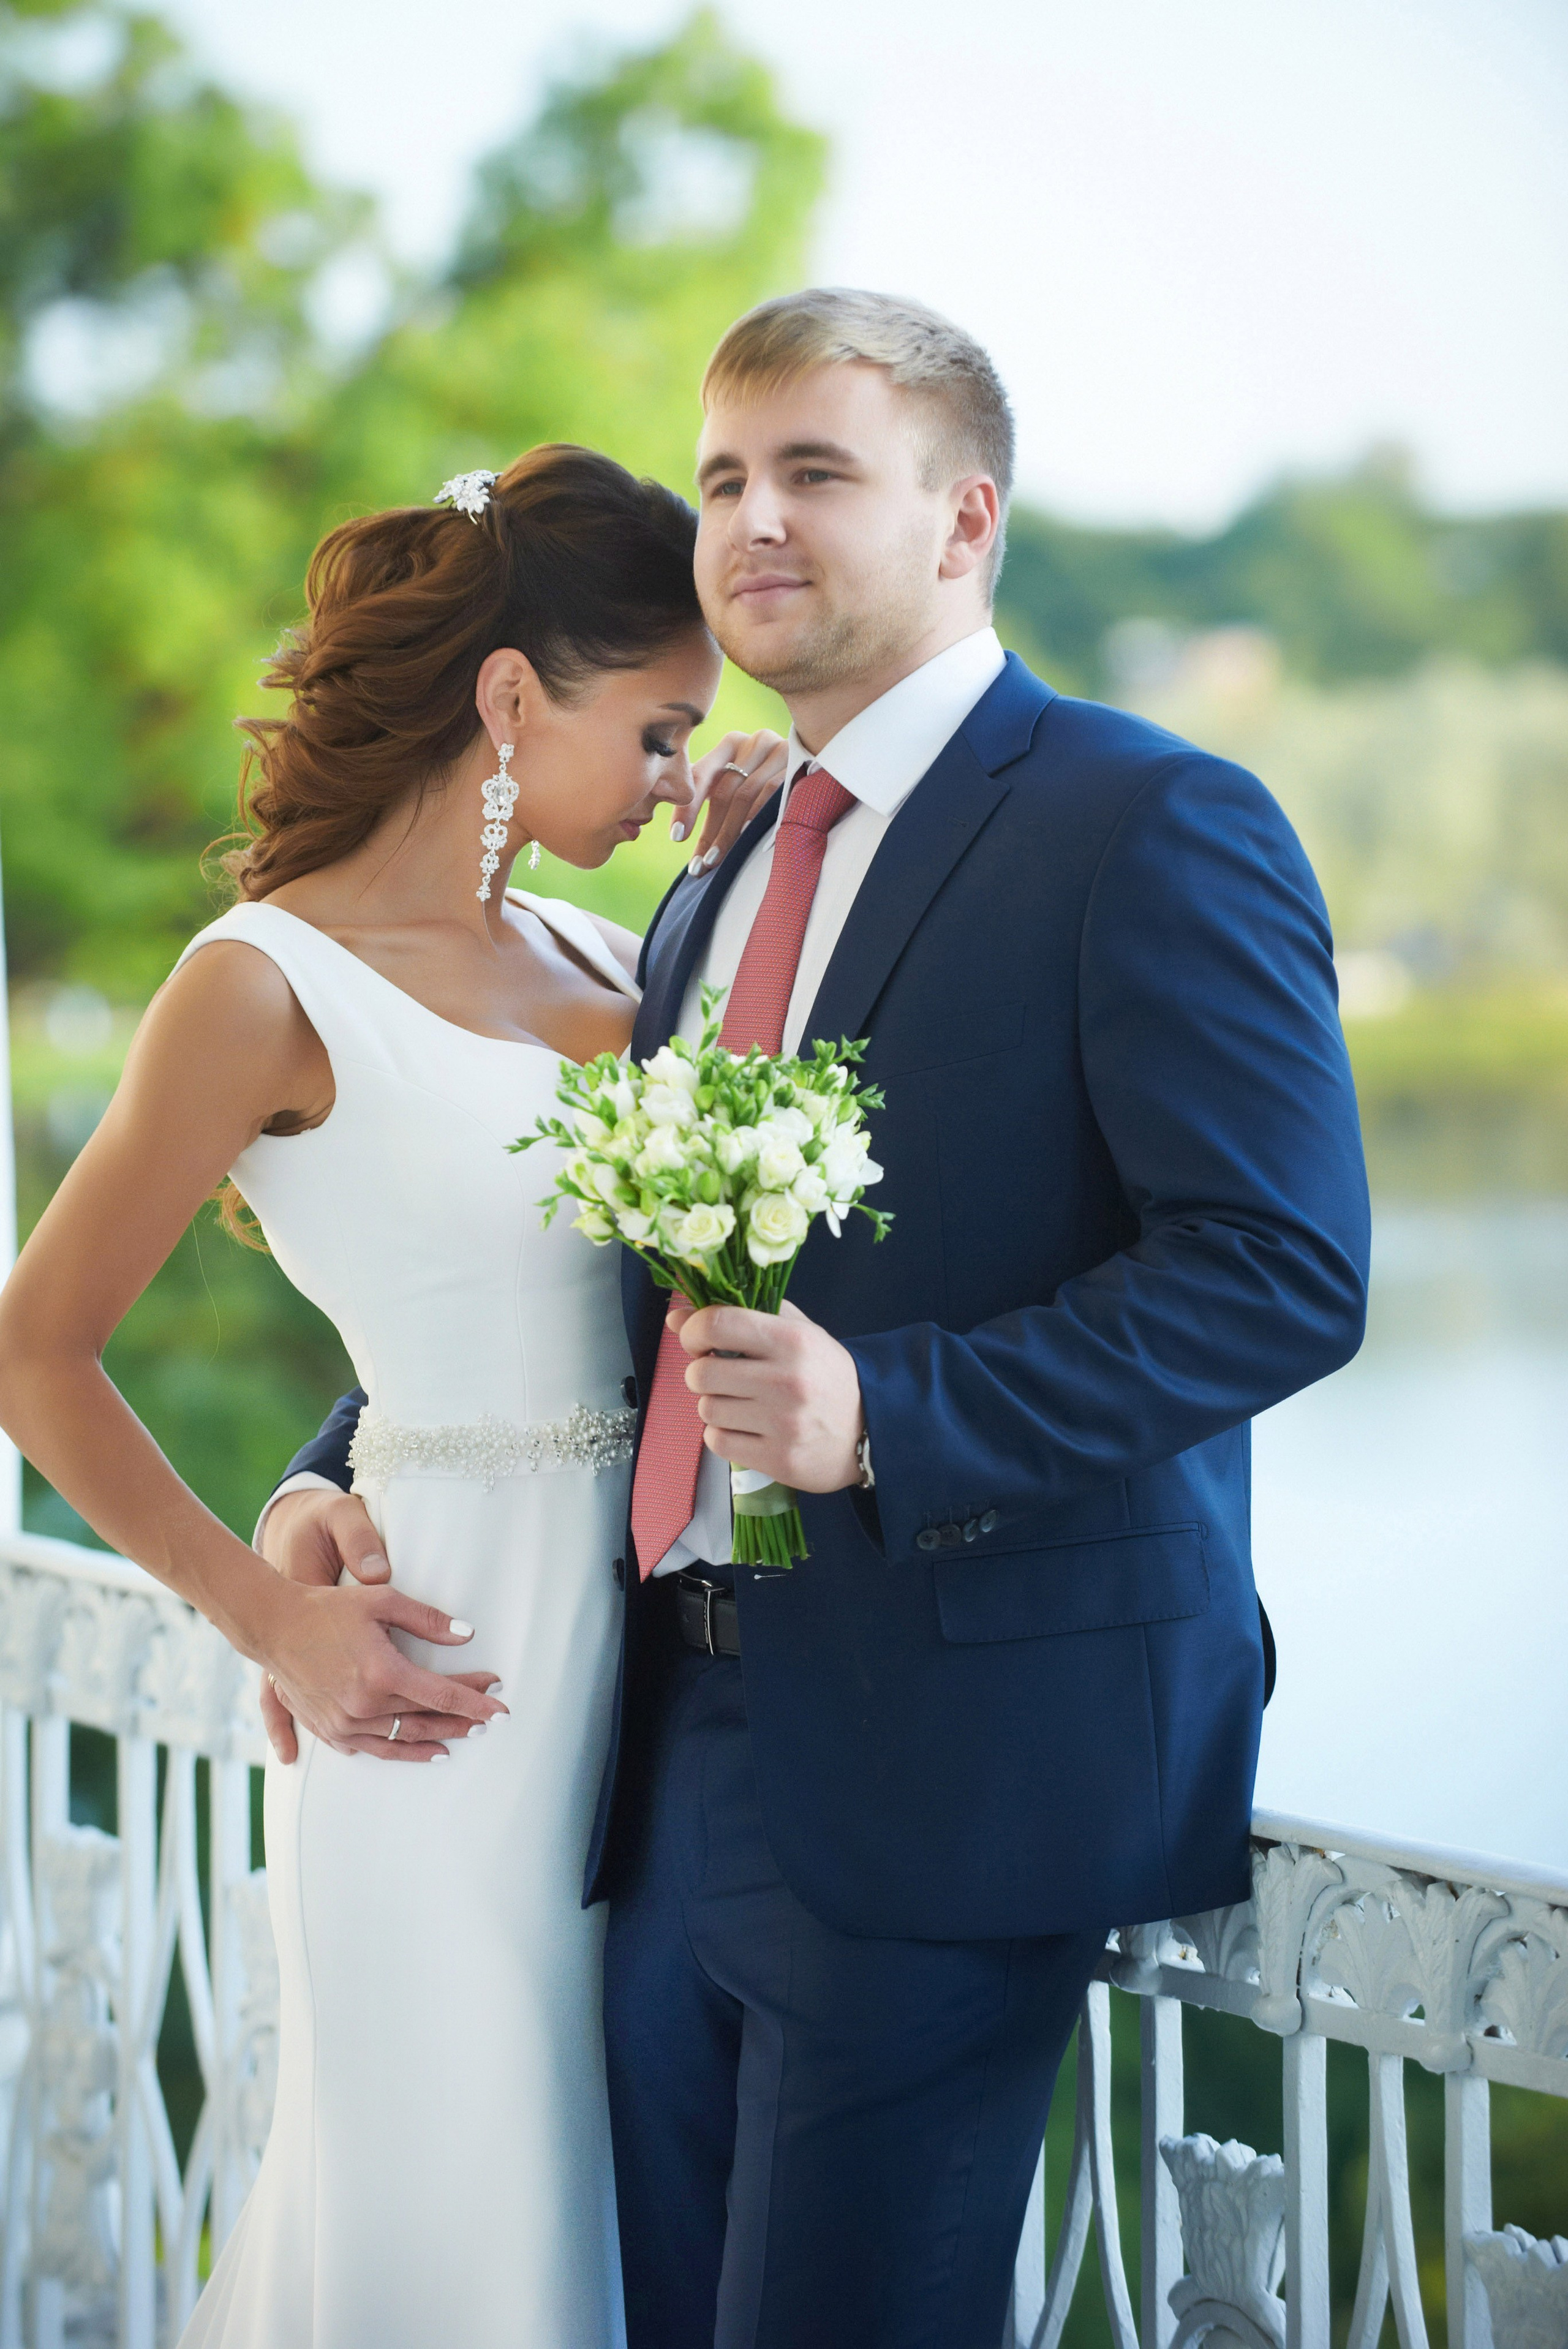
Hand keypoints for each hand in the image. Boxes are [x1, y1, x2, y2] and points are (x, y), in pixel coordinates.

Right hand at [256, 1488, 503, 1763]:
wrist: (274, 1627)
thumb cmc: (329, 1608)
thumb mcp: (382, 1601)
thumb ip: (428, 1620)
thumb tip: (467, 1634)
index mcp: (383, 1673)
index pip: (442, 1695)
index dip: (476, 1701)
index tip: (502, 1708)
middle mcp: (365, 1705)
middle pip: (426, 1722)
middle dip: (462, 1722)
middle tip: (489, 1722)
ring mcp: (344, 1723)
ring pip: (400, 1742)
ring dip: (433, 1743)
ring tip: (456, 1743)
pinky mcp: (328, 1729)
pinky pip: (369, 1749)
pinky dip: (394, 1751)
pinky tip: (408, 1749)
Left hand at [674, 1299, 862, 1492]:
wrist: (871, 1428)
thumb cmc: (824, 1373)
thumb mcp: (797, 1332)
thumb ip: (741, 1316)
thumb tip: (675, 1316)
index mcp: (792, 1340)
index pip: (717, 1323)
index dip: (692, 1330)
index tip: (697, 1339)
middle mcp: (786, 1381)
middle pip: (701, 1373)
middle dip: (701, 1373)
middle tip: (720, 1376)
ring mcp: (782, 1425)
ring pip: (707, 1410)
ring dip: (715, 1405)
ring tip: (742, 1404)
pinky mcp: (778, 1460)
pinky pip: (718, 1442)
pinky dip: (724, 1435)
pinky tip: (747, 1428)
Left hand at [677, 730, 788, 872]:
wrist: (819, 757)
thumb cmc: (769, 775)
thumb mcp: (739, 778)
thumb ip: (713, 791)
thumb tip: (679, 834)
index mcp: (731, 743)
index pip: (701, 775)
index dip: (687, 808)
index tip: (677, 838)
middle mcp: (754, 742)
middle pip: (724, 791)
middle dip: (709, 831)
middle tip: (699, 864)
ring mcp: (778, 752)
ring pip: (745, 797)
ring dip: (729, 833)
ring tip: (716, 860)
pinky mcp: (798, 765)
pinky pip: (771, 796)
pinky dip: (755, 820)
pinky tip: (745, 841)